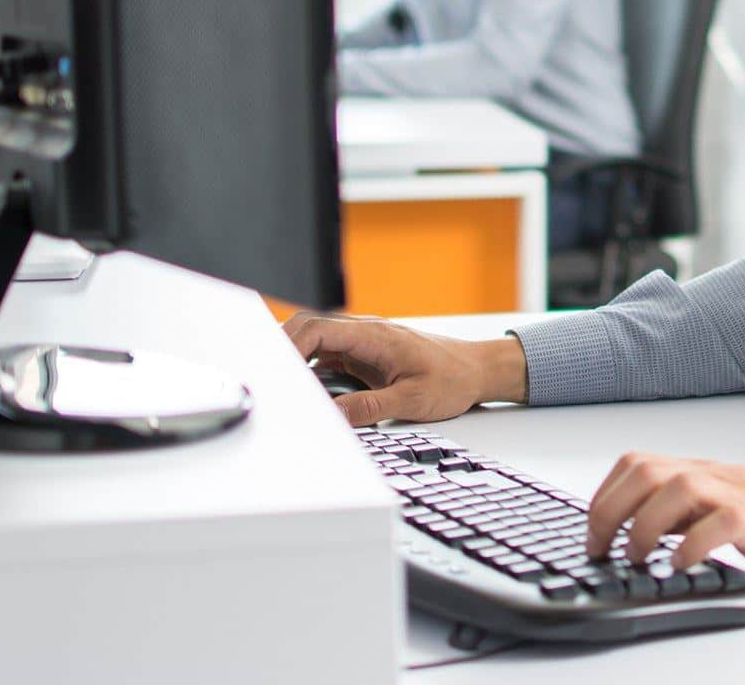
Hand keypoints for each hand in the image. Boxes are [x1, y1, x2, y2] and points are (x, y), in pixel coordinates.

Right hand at [282, 309, 528, 425]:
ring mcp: (364, 342)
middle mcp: (366, 333)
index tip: (274, 369)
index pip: (319, 329)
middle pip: (310, 327)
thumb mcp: (412, 400)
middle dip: (283, 348)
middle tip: (267, 377)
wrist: (477, 369)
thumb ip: (369, 408)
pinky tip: (305, 389)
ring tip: (281, 385)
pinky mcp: (365, 355)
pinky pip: (329, 354)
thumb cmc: (453, 379)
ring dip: (296, 357)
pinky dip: (311, 368)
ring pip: (317, 339)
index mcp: (376, 336)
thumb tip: (332, 416)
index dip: (290, 346)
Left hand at [584, 453, 744, 588]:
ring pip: (677, 486)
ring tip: (639, 557)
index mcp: (706, 473)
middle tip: (603, 548)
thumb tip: (636, 531)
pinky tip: (683, 564)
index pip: (638, 464)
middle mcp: (718, 477)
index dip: (605, 496)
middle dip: (611, 510)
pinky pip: (721, 521)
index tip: (594, 533)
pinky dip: (692, 543)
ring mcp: (743, 495)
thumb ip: (686, 514)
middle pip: (647, 470)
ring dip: (644, 524)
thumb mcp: (727, 511)